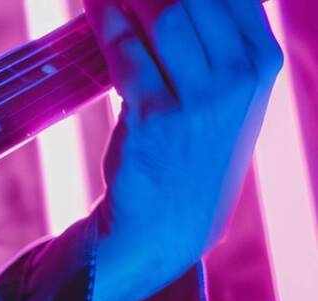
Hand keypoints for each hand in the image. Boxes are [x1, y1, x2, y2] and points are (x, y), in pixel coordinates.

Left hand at [83, 0, 281, 300]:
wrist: (166, 226)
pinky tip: (92, 3)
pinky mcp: (154, 116)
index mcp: (261, 62)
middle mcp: (240, 77)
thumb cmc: (189, 149)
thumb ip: (213, 37)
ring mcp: (200, 99)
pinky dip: (105, 19)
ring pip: (164, 13)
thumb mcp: (225, 93)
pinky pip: (125, 50)